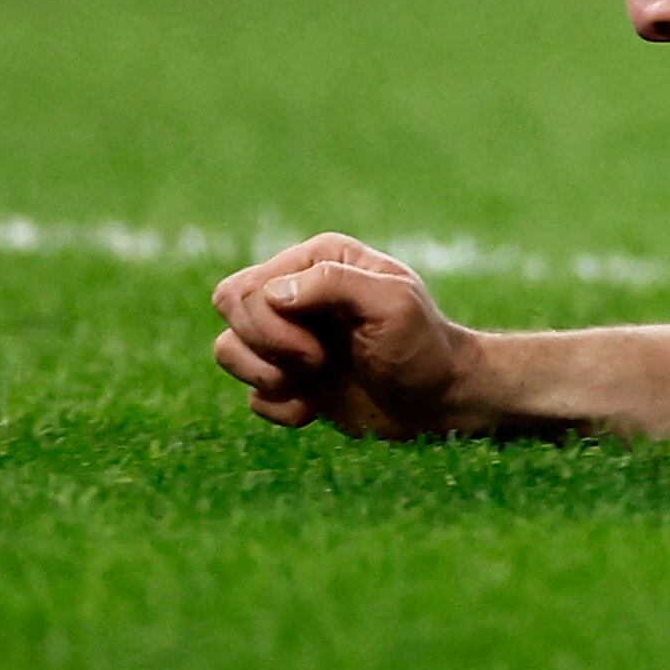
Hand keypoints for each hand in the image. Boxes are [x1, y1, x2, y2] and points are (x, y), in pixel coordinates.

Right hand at [209, 234, 478, 439]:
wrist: (441, 400)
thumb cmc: (423, 346)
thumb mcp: (392, 304)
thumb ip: (334, 284)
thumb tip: (272, 292)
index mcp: (318, 261)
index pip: (246, 288)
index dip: (270, 326)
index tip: (320, 350)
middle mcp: (297, 292)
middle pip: (229, 310)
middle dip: (266, 349)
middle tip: (317, 364)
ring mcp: (290, 337)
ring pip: (228, 351)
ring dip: (266, 379)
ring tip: (311, 385)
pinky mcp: (289, 379)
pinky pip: (251, 395)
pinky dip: (278, 408)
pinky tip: (314, 409)